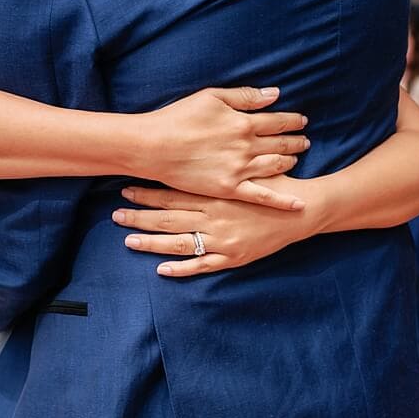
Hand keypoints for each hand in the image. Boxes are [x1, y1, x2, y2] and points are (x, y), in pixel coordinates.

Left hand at [112, 178, 319, 276]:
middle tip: (117, 215)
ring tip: (129, 241)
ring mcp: (222, 239)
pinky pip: (202, 265)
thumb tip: (197, 148)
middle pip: (170, 217)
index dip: (148, 192)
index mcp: (216, 192)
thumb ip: (223, 159)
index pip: (174, 192)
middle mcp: (214, 216)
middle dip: (141, 216)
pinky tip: (161, 269)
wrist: (302, 211)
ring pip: (180, 243)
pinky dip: (181, 269)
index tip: (127, 189)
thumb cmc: (275, 184)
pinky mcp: (233, 257)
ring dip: (152, 242)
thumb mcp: (248, 165)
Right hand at [139, 87, 309, 210]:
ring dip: (290, 161)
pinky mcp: (230, 189)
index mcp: (243, 122)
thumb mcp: (211, 96)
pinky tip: (299, 203)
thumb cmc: (178, 117)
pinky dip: (283, 200)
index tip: (302, 121)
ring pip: (275, 166)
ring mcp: (240, 170)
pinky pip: (262, 196)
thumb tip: (275, 94)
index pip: (277, 121)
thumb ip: (245, 96)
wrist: (153, 146)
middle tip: (306, 140)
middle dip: (296, 140)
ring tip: (296, 159)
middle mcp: (247, 146)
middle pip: (280, 143)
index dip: (292, 120)